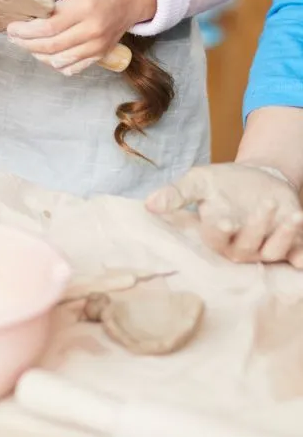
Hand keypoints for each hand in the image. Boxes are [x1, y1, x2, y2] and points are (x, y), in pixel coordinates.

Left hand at [7, 0, 156, 74]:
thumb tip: (25, 7)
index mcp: (83, 8)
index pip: (47, 28)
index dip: (24, 32)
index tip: (11, 28)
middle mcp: (92, 30)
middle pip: (50, 47)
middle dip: (26, 44)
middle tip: (15, 38)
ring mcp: (97, 45)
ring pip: (58, 62)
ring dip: (38, 55)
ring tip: (30, 44)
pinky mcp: (100, 54)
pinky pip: (72, 68)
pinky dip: (56, 64)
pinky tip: (48, 53)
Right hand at [146, 164, 302, 266]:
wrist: (257, 180)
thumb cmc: (221, 183)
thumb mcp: (197, 181)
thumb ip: (175, 193)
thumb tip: (149, 203)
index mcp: (215, 233)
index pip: (216, 237)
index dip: (221, 231)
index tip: (227, 220)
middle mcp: (238, 246)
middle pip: (247, 247)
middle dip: (259, 227)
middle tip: (267, 203)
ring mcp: (264, 247)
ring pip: (274, 251)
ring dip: (285, 236)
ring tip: (294, 216)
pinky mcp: (288, 243)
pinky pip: (296, 256)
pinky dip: (301, 255)